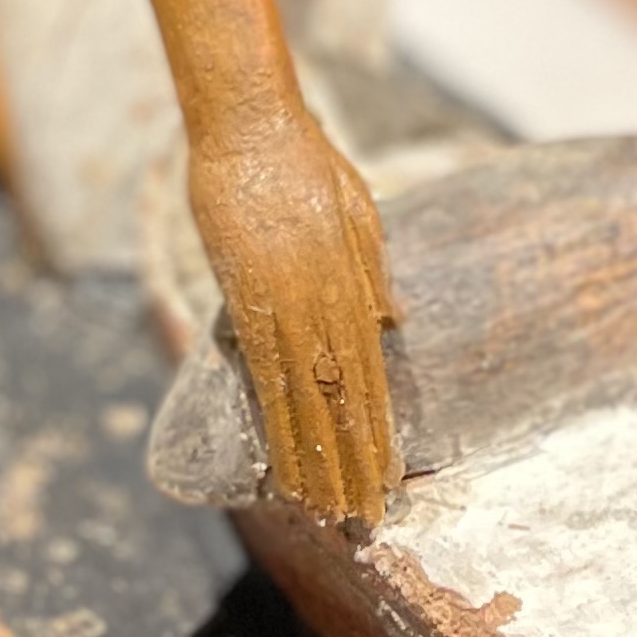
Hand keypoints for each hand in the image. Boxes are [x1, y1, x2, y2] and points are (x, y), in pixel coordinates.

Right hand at [188, 107, 400, 523]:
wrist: (251, 120)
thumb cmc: (303, 156)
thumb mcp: (355, 210)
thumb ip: (371, 269)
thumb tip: (391, 322)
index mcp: (351, 283)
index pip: (370, 376)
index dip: (377, 432)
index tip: (385, 478)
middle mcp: (322, 301)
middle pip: (344, 396)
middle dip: (352, 460)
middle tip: (363, 516)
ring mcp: (283, 300)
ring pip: (307, 395)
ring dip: (316, 456)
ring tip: (325, 509)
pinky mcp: (244, 294)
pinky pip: (265, 371)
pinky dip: (277, 421)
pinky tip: (280, 458)